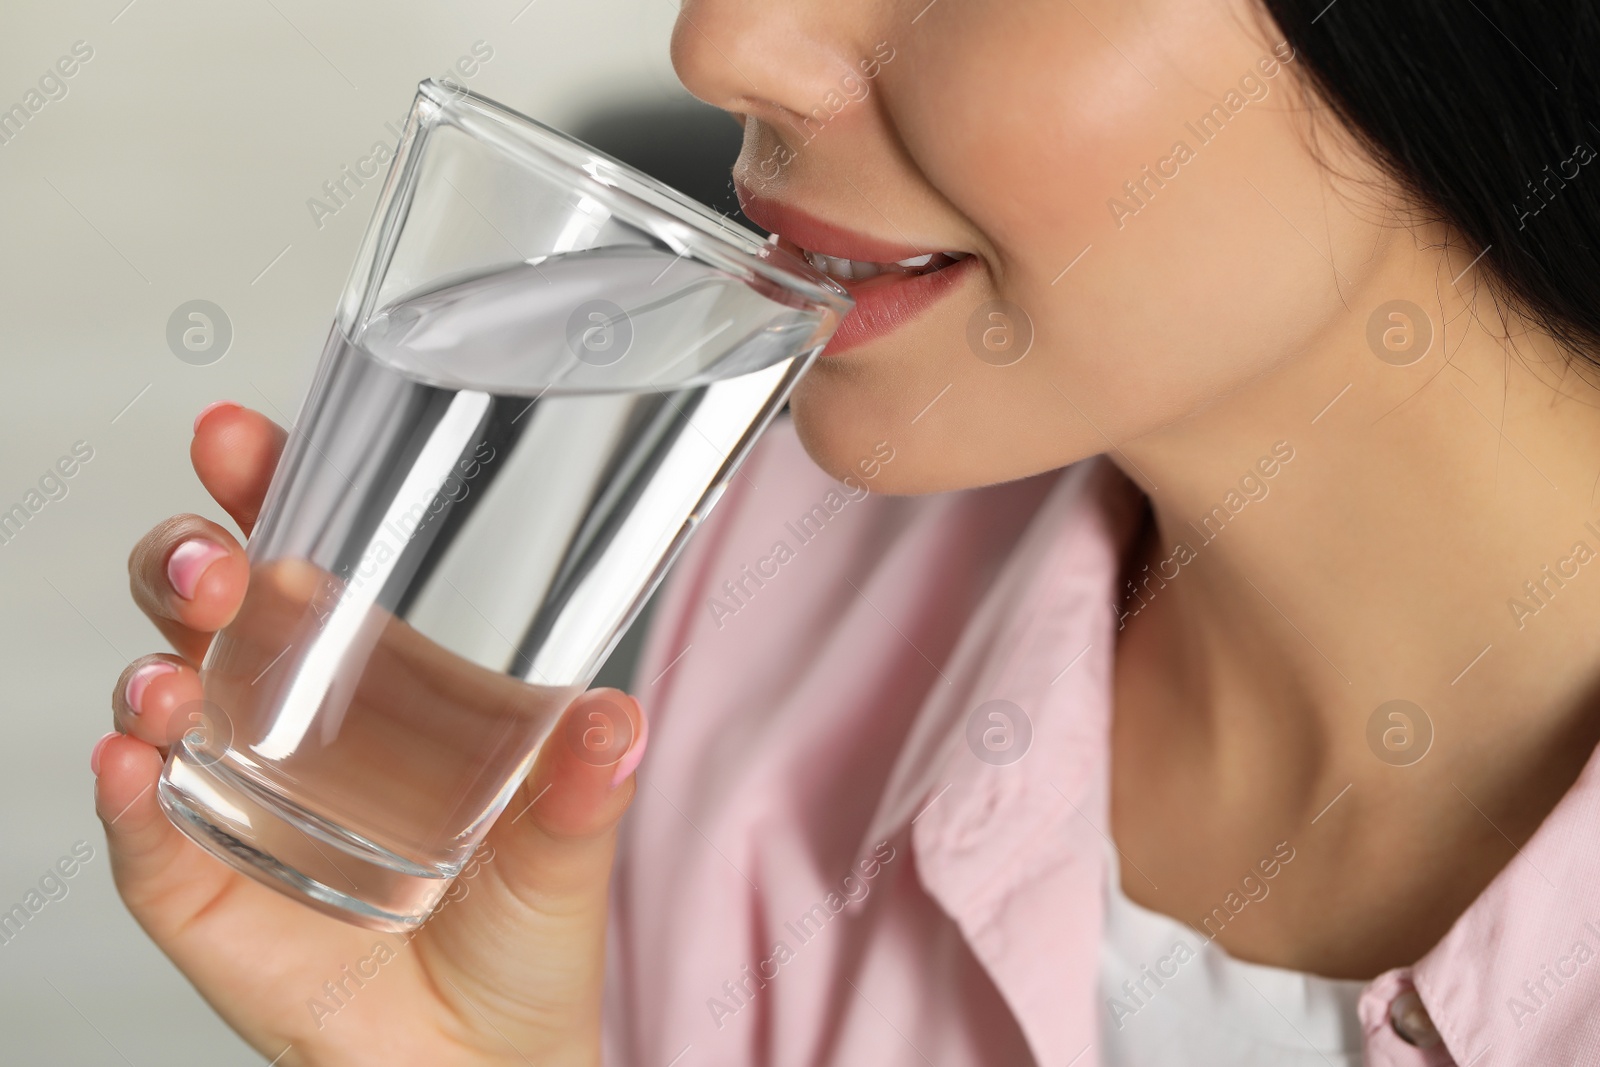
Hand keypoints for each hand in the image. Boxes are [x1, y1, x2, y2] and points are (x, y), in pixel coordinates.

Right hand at [95, 403, 645, 1065]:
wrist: (484, 1058)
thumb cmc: (521, 928)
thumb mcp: (565, 843)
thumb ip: (583, 781)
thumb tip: (616, 714)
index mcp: (373, 675)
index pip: (304, 558)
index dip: (264, 489)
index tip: (241, 439)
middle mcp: (288, 717)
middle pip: (210, 607)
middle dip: (190, 562)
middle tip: (216, 562)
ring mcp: (233, 795)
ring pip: (159, 697)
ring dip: (151, 670)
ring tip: (174, 679)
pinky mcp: (201, 884)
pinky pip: (144, 829)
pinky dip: (126, 792)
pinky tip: (134, 763)